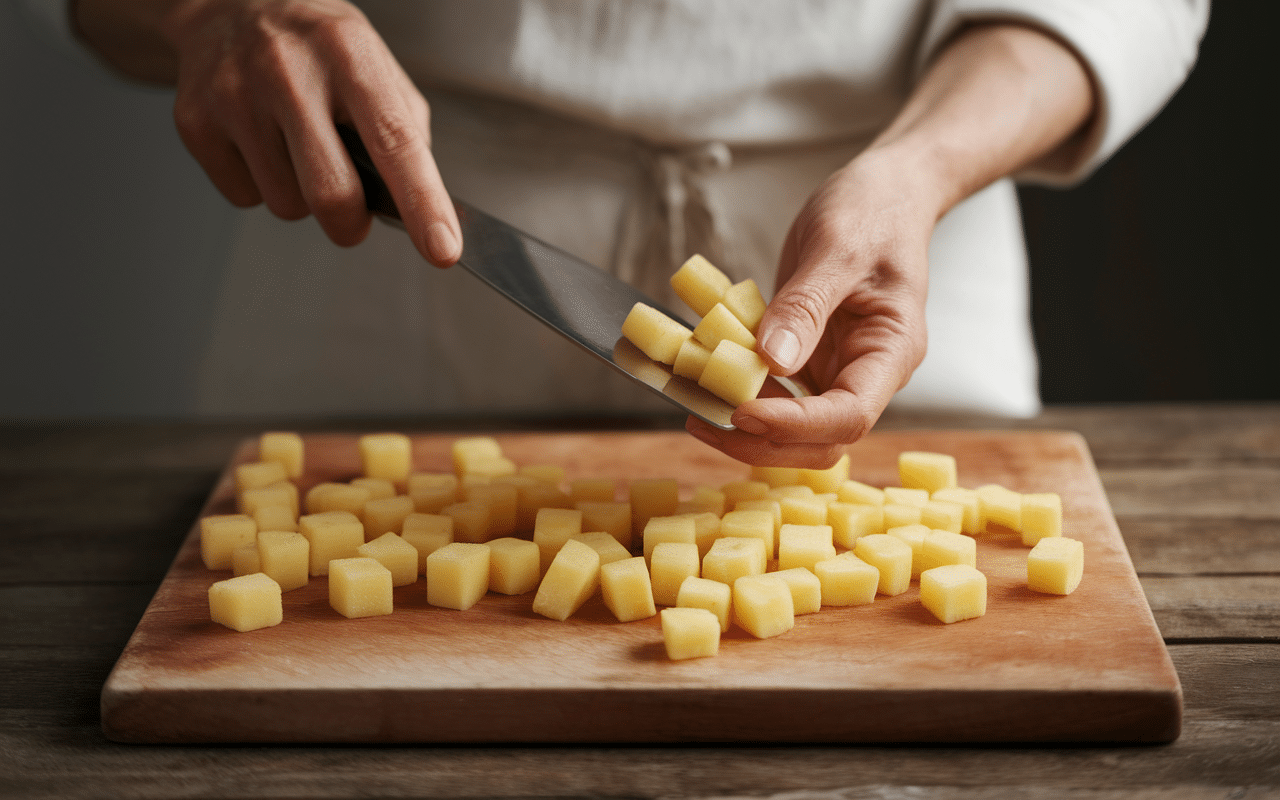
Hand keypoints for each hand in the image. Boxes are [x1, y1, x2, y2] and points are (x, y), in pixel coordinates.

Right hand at [79, 0, 459, 264]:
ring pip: (287, 205)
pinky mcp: (195, 120)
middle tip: (352, 211)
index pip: (394, 141)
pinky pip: (245, 198)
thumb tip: (419, 203)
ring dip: (303, 198)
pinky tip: (261, 143)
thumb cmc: (318, 47)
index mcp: (348, 53)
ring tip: (297, 148)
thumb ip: (403, 131)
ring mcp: (235, 94)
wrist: (231, 3)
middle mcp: (288, 70)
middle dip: (350, 223)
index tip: (442, 250)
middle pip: (332, 194)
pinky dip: (261, 186)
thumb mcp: (375, 65)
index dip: (423, 203)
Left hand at [686, 148, 933, 467]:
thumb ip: (805, 306)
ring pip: (797, 428)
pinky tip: (708, 380)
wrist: (887, 191)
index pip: (848, 415)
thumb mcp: (837, 248)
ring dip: (747, 427)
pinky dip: (744, 393)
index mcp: (892, 351)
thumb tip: (773, 361)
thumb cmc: (874, 211)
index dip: (794, 425)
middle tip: (702, 421)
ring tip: (696, 405)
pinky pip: (779, 393)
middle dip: (762, 441)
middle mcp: (869, 373)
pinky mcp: (813, 359)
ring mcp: (840, 369)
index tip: (742, 413)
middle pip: (822, 439)